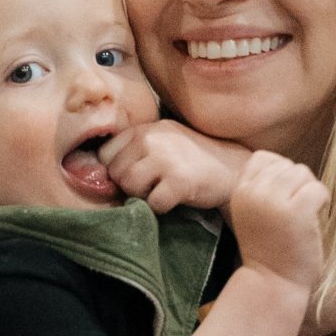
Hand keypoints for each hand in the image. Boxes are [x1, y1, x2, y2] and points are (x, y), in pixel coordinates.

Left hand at [99, 121, 247, 211]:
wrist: (235, 170)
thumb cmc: (195, 158)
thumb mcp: (164, 140)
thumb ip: (136, 147)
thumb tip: (100, 169)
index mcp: (146, 128)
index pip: (106, 152)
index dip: (116, 169)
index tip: (133, 176)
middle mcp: (153, 138)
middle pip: (116, 172)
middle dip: (129, 185)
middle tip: (151, 186)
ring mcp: (166, 159)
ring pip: (129, 185)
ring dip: (142, 196)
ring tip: (161, 191)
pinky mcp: (179, 181)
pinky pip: (153, 203)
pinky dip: (161, 207)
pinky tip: (174, 199)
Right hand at [227, 152, 327, 295]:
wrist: (272, 282)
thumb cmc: (268, 249)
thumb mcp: (252, 213)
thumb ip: (262, 188)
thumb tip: (289, 166)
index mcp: (240, 191)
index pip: (263, 157)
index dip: (280, 171)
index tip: (285, 195)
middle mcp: (253, 193)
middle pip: (286, 165)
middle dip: (298, 182)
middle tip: (300, 208)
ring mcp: (273, 202)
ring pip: (302, 173)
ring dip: (311, 191)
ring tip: (308, 213)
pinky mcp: (296, 213)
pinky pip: (317, 189)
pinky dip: (323, 201)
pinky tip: (316, 219)